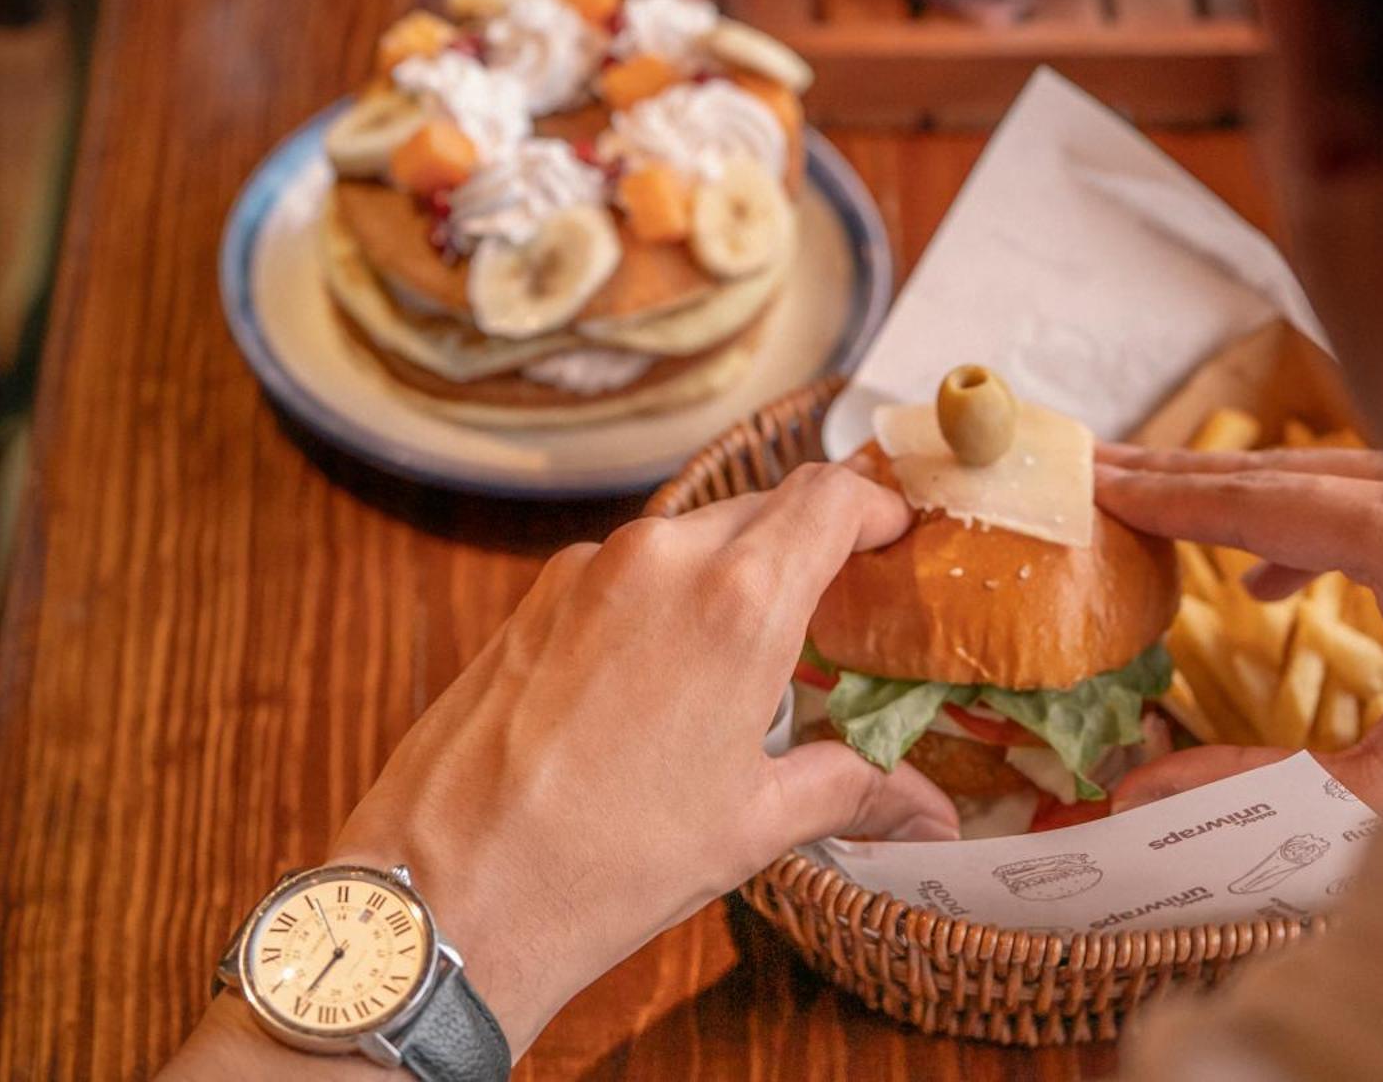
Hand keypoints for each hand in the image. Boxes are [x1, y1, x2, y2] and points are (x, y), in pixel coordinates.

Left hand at [329, 464, 955, 1055]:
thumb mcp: (752, 825)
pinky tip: (664, 673)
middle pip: (765, 508)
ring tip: (750, 653)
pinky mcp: (540, 590)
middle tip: (837, 608)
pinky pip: (629, 565)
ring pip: (693, 534)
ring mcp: (592, 565)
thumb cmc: (605, 861)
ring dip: (734, 571)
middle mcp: (666, 556)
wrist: (452, 887)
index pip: (829, 496)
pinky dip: (666, 595)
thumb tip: (929, 809)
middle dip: (809, 546)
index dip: (873, 507)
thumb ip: (851, 789)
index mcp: (739, 599)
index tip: (893, 538)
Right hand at [1095, 443, 1382, 811]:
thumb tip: (1141, 793)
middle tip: (1091, 466)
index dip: (1163, 496)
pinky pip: (1360, 504)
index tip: (1091, 483)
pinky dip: (1298, 527)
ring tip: (1151, 503)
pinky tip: (1262, 582)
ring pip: (1316, 477)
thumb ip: (1277, 785)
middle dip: (1173, 473)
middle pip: (1273, 473)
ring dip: (1229, 493)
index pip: (1252, 505)